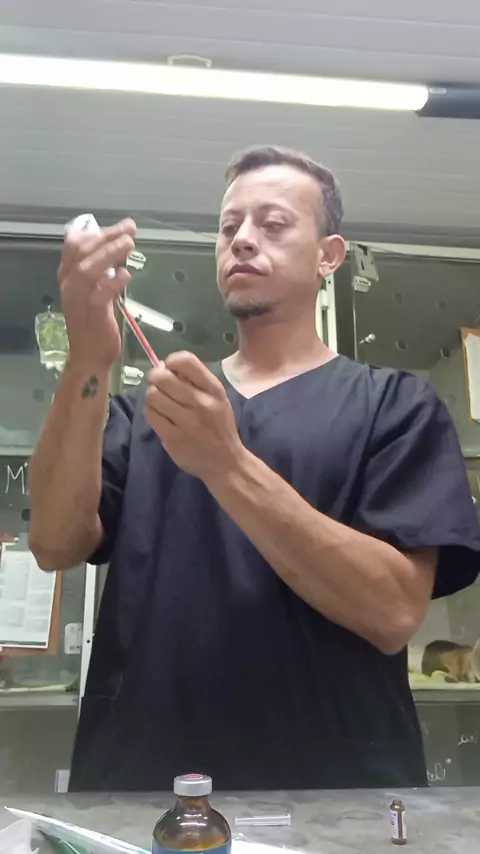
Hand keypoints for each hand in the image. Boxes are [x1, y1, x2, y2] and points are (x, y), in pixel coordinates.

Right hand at [59, 218, 136, 369]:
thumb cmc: (94, 322)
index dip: (97, 231)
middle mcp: (69, 285)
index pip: (75, 245)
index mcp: (69, 276)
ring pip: (88, 270)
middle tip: (130, 229)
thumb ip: (101, 271)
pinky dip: (112, 283)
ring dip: (109, 254)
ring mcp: (78, 301)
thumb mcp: (96, 290)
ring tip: (130, 244)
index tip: (120, 225)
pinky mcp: (91, 317)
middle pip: (82, 252)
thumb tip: (115, 247)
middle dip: (107, 237)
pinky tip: (126, 274)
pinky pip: (99, 295)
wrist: (89, 357)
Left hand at [144, 351, 245, 481]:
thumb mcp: (217, 399)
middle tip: (158, 385)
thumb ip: (196, 381)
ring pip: (153, 395)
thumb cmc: (219, 427)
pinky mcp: (173, 437)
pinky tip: (160, 417)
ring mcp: (187, 421)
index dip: (171, 361)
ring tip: (160, 403)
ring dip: (152, 397)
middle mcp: (201, 403)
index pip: (185, 361)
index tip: (169, 369)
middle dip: (155, 378)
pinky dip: (151, 413)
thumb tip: (164, 365)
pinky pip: (151, 415)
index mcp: (214, 389)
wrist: (225, 463)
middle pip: (162, 377)